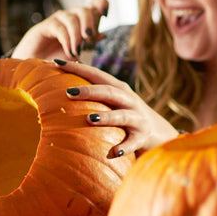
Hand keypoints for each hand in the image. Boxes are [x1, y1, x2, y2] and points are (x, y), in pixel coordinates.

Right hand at [11, 0, 109, 60]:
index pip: (95, 4)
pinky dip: (67, 41)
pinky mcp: (46, 26)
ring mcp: (58, 20)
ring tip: (77, 53)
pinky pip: (60, 28)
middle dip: (90, 25)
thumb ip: (90, 44)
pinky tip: (69, 52)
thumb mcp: (79, 52)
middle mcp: (72, 17)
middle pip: (86, 10)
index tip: (105, 15)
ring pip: (73, 18)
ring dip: (77, 37)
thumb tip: (104, 35)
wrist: (37, 65)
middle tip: (89, 42)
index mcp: (83, 21)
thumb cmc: (59, 58)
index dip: (101, 4)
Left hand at [55, 60, 179, 154]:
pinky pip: (133, 143)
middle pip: (110, 92)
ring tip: (90, 119)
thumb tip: (59, 89)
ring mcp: (137, 119)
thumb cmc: (126, 114)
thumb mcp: (114, 101)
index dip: (78, 68)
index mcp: (119, 89)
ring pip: (122, 116)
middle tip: (69, 93)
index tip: (57, 62)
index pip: (97, 75)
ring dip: (107, 117)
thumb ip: (95, 94)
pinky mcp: (142, 137)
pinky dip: (124, 147)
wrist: (159, 132)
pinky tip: (113, 153)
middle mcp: (129, 101)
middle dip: (90, 91)